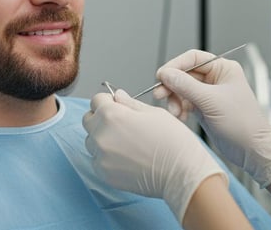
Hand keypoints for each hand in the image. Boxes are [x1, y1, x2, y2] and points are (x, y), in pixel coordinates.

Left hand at [83, 90, 227, 222]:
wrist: (181, 173)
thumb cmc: (173, 142)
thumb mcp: (154, 113)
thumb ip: (130, 103)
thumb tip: (118, 96)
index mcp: (112, 115)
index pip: (96, 100)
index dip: (108, 101)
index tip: (117, 105)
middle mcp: (101, 135)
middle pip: (89, 120)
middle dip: (101, 117)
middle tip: (120, 123)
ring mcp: (101, 157)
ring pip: (91, 141)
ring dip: (102, 137)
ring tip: (125, 142)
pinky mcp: (104, 174)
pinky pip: (97, 160)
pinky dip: (106, 157)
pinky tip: (125, 157)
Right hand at [153, 49, 270, 186]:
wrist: (251, 150)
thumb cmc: (241, 123)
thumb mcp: (211, 101)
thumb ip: (186, 86)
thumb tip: (166, 73)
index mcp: (223, 69)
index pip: (193, 58)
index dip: (175, 65)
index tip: (161, 76)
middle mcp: (216, 79)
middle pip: (185, 74)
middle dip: (172, 85)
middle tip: (159, 95)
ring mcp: (209, 94)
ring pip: (182, 89)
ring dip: (175, 100)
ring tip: (175, 112)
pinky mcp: (204, 108)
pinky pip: (185, 103)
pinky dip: (180, 109)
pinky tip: (182, 117)